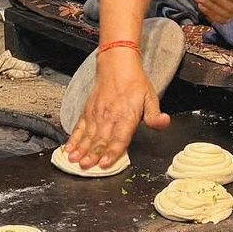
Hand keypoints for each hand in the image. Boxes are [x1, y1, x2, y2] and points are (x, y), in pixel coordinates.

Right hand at [65, 48, 169, 168]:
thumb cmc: (134, 82)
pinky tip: (69, 149)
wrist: (117, 64)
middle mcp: (109, 116)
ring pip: (88, 135)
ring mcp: (96, 114)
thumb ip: (154, 115)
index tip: (105, 163)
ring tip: (75, 161)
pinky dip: (73, 139)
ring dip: (81, 149)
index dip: (112, 152)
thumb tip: (163, 122)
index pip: (119, 138)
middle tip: (86, 167)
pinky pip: (79, 127)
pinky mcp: (88, 111)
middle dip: (93, 155)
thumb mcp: (150, 97)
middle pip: (101, 140)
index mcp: (126, 116)